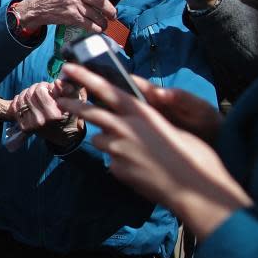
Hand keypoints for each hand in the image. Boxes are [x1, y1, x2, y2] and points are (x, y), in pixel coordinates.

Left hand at [10, 80, 83, 146]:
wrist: (62, 134)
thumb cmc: (67, 113)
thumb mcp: (73, 101)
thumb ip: (68, 90)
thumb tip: (56, 82)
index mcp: (54, 114)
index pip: (40, 91)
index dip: (42, 85)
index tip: (47, 87)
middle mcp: (42, 121)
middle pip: (29, 94)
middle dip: (34, 88)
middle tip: (39, 90)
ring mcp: (32, 125)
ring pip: (21, 99)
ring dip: (26, 93)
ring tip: (33, 95)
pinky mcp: (24, 127)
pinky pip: (15, 107)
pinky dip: (18, 100)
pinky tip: (26, 101)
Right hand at [12, 0, 123, 31]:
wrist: (38, 6)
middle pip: (102, 3)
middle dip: (110, 12)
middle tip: (112, 16)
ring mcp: (74, 3)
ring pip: (98, 16)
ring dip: (103, 23)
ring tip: (104, 25)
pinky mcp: (71, 16)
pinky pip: (90, 24)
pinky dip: (96, 29)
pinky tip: (97, 29)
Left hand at [56, 63, 250, 240]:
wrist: (196, 189)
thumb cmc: (194, 156)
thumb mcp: (170, 128)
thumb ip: (145, 123)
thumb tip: (132, 124)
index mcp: (142, 113)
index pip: (107, 90)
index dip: (86, 77)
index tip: (69, 68)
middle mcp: (125, 128)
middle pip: (91, 113)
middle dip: (74, 105)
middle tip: (61, 100)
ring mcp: (118, 150)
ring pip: (101, 140)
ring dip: (110, 142)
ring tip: (136, 152)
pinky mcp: (117, 169)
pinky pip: (113, 162)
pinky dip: (122, 164)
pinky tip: (141, 171)